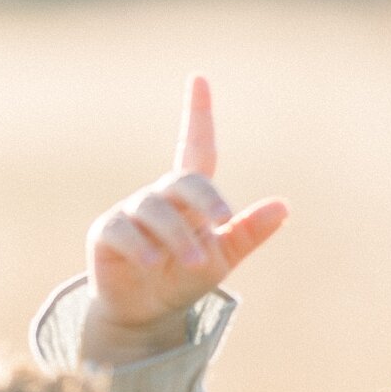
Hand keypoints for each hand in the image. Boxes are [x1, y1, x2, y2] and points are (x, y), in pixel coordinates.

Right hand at [82, 75, 288, 363]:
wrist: (149, 312)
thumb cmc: (186, 277)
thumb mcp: (224, 256)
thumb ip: (249, 232)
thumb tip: (283, 205)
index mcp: (191, 198)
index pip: (196, 149)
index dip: (198, 116)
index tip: (199, 80)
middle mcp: (160, 197)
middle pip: (184, 181)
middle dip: (206, 199)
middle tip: (223, 222)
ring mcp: (131, 213)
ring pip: (154, 209)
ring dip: (178, 236)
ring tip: (195, 263)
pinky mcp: (107, 234)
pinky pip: (122, 230)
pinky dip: (140, 245)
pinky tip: (153, 262)